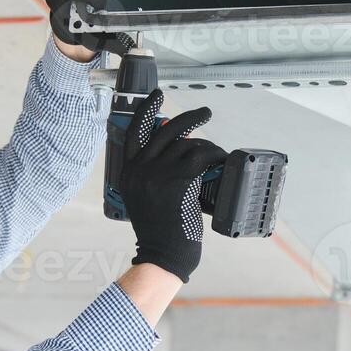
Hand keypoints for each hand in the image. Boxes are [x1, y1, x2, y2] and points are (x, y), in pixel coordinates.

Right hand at [118, 90, 229, 283]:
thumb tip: (176, 148)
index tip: (157, 96)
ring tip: (217, 151)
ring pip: (187, 144)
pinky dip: (215, 155)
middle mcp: (139, 169)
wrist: (163, 254)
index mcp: (128, 173)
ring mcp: (157, 173)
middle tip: (205, 113)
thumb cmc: (159, 230)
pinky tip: (222, 159)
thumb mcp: (143, 198)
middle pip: (165, 131)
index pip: (134, 132)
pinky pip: (201, 156)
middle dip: (189, 118)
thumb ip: (151, 173)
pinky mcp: (178, 180)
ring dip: (207, 145)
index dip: (147, 111)